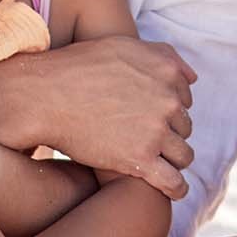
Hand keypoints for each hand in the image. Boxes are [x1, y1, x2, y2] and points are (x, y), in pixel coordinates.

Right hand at [21, 37, 198, 200]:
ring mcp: (156, 131)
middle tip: (142, 138)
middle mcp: (167, 100)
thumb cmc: (78, 69)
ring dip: (173, 160)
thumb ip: (162, 56)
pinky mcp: (141, 160)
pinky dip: (176, 188)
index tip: (149, 117)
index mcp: (166, 71)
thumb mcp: (123, 46)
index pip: (185, 99)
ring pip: (184, 155)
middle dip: (168, 134)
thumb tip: (192, 77)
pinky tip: (170, 189)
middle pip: (184, 127)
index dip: (168, 110)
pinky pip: (174, 182)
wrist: (44, 97)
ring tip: (156, 163)